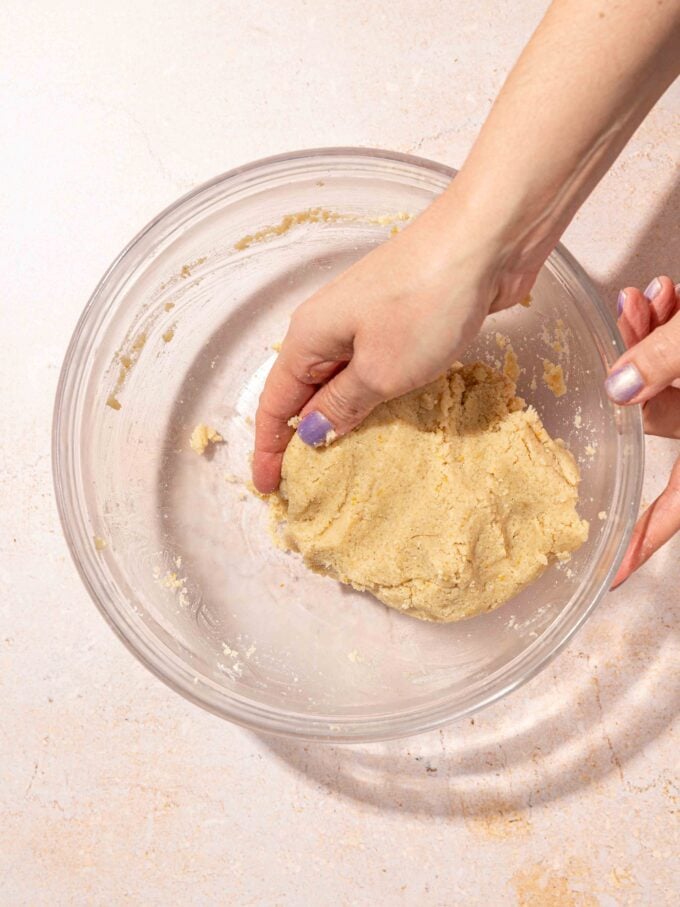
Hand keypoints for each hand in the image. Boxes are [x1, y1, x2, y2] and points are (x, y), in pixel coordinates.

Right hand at [252, 192, 535, 492]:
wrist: (484, 240)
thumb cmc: (424, 305)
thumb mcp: (380, 371)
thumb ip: (343, 405)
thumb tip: (309, 432)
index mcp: (308, 338)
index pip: (274, 404)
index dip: (268, 449)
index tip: (270, 488)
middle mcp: (327, 327)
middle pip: (301, 392)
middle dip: (299, 438)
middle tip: (305, 486)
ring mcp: (364, 321)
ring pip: (339, 381)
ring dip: (338, 419)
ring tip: (341, 465)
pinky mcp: (399, 321)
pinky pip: (372, 369)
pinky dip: (370, 399)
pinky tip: (383, 423)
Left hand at [607, 276, 679, 586]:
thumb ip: (672, 361)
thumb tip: (618, 390)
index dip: (646, 538)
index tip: (615, 572)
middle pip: (662, 418)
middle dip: (637, 365)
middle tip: (627, 316)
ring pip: (671, 381)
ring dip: (653, 334)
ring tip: (648, 295)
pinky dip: (676, 326)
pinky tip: (666, 293)